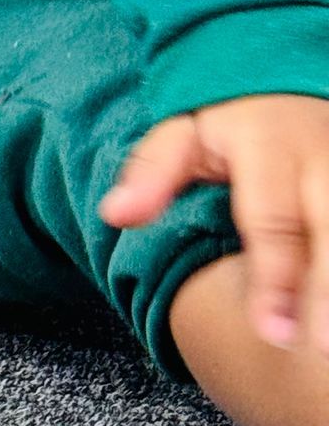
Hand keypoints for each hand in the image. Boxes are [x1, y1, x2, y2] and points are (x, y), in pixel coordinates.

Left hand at [97, 93, 328, 354]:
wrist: (283, 74)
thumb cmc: (226, 120)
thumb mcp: (181, 132)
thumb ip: (152, 173)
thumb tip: (116, 214)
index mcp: (269, 146)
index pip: (273, 221)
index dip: (275, 279)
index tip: (274, 333)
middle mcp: (323, 158)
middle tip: (321, 351)